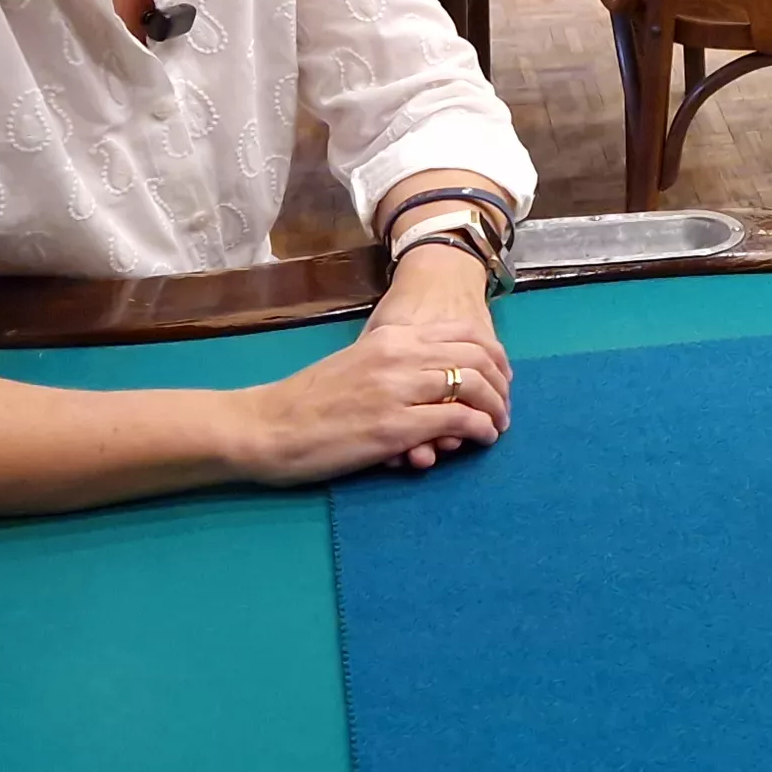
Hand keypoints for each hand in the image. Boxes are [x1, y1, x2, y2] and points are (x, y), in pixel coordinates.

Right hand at [232, 250, 510, 482]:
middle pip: (477, 356)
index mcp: (391, 337)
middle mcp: (400, 355)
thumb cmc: (308, 401)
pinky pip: (457, 420)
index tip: (500, 377)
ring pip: (473, 386)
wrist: (267, 426)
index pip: (463, 332)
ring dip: (495, 408)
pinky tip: (481, 439)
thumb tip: (435, 381)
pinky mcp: (395, 426)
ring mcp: (398, 389)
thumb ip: (396, 366)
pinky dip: (479, 428)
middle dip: (501, 383)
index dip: (493, 354)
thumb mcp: (358, 365)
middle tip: (504, 406)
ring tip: (498, 426)